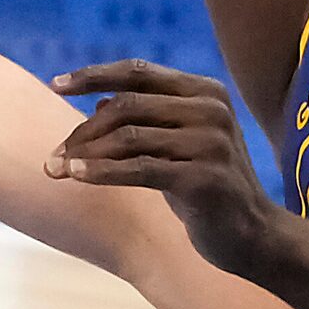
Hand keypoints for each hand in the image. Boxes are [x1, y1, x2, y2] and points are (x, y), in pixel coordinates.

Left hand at [48, 59, 283, 275]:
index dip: (92, 75)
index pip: (136, 72)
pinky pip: (138, 169)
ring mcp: (212, 142)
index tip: (55, 85)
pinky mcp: (205, 178)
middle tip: (53, 156)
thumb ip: (144, 118)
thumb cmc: (205, 186)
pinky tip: (75, 176)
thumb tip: (95, 101)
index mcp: (205, 90)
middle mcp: (212, 109)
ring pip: (127, 137)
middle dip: (82, 132)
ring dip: (84, 154)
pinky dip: (101, 171)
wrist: (255, 237)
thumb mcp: (175, 143)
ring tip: (54, 169)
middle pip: (125, 106)